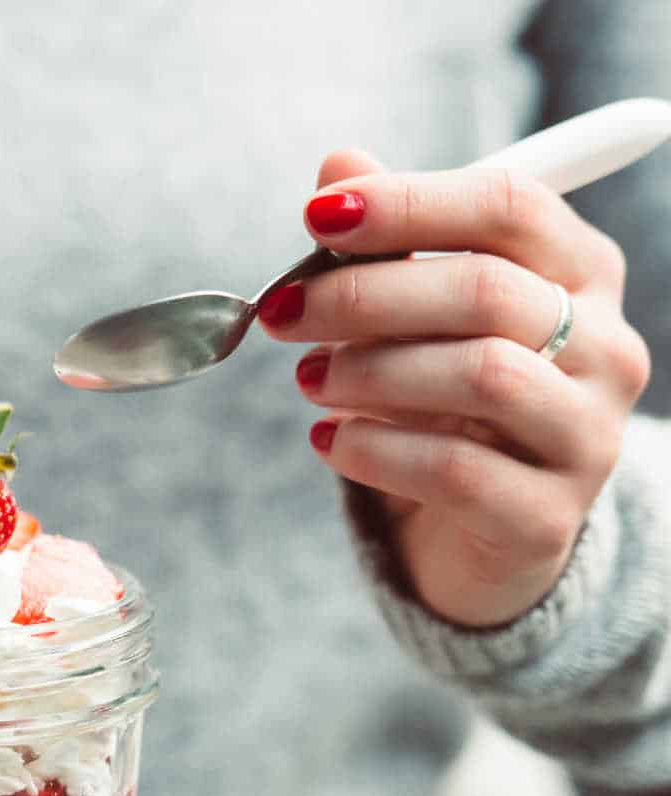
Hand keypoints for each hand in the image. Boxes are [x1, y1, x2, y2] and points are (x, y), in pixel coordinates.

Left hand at [259, 149, 650, 626]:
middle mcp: (607, 348)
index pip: (509, 206)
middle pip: (486, 291)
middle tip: (284, 311)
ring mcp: (586, 436)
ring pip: (480, 376)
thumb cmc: (448, 405)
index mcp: (581, 273)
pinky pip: (455, 470)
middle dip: (366, 295)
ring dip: (370, 371)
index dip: (408, 202)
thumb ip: (390, 244)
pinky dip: (374, 450)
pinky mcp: (546, 517)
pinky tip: (328, 441)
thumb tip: (338, 166)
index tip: (316, 215)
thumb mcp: (420, 317)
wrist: (483, 533)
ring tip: (307, 379)